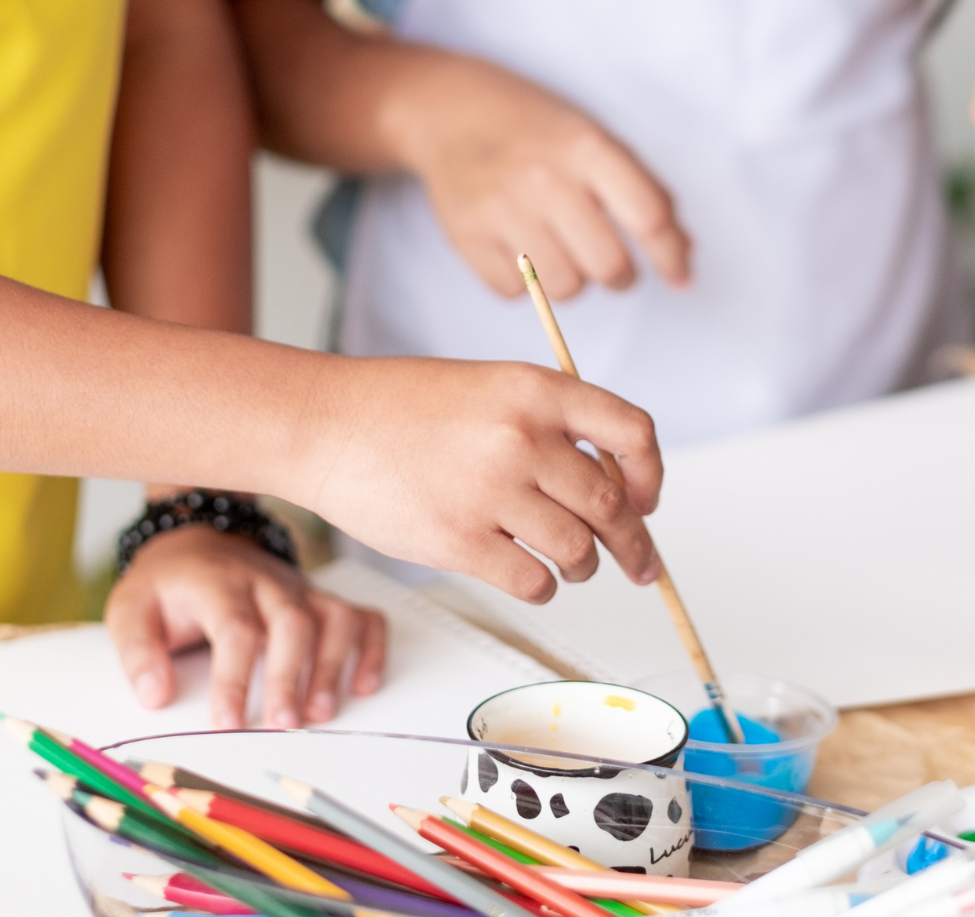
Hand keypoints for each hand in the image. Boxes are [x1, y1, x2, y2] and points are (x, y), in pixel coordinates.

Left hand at [105, 526, 386, 730]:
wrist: (197, 542)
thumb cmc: (168, 585)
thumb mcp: (130, 609)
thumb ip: (138, 652)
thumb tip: (155, 696)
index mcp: (219, 583)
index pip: (235, 629)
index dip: (234, 678)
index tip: (227, 722)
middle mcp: (267, 582)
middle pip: (291, 623)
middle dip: (291, 676)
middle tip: (283, 724)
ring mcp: (299, 589)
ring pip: (333, 618)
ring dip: (333, 666)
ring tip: (321, 712)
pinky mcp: (319, 599)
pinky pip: (361, 616)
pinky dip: (372, 648)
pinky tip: (365, 685)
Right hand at [294, 356, 663, 603]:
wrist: (325, 425)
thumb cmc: (401, 408)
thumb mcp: (489, 387)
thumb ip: (548, 425)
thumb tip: (612, 488)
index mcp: (535, 390)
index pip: (632, 432)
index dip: (649, 475)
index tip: (646, 500)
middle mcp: (520, 437)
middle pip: (610, 505)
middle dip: (633, 543)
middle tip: (640, 564)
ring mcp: (490, 491)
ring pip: (577, 550)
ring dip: (582, 566)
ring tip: (570, 564)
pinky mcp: (460, 541)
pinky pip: (534, 581)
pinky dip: (542, 586)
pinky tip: (530, 575)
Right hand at [394, 57, 691, 300]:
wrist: (447, 110)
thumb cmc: (534, 127)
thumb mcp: (593, 137)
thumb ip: (642, 190)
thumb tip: (683, 251)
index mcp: (585, 147)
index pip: (648, 216)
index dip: (671, 255)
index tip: (680, 276)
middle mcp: (544, 178)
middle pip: (609, 265)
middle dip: (619, 275)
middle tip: (612, 265)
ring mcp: (500, 208)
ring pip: (565, 288)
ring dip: (574, 280)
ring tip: (562, 251)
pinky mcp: (465, 235)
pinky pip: (516, 293)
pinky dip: (526, 284)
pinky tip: (522, 250)